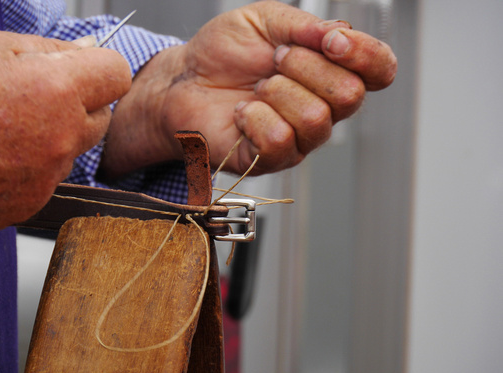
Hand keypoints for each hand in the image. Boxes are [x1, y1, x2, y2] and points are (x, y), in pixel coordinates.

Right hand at [0, 27, 130, 231]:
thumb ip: (50, 49)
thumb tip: (87, 50)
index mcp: (56, 89)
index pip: (117, 74)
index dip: (101, 70)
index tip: (88, 73)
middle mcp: (61, 137)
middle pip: (102, 119)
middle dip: (80, 107)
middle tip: (38, 101)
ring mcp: (47, 176)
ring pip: (72, 152)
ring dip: (53, 140)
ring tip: (5, 133)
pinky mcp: (30, 204)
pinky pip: (47, 181)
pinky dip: (31, 171)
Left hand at [102, 1, 395, 175]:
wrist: (184, 80)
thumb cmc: (223, 54)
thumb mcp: (264, 20)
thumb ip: (305, 25)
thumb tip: (341, 34)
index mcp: (329, 72)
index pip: (380, 70)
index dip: (365, 55)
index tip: (331, 40)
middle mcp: (322, 108)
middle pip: (349, 95)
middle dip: (305, 67)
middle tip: (274, 59)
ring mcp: (298, 138)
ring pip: (315, 120)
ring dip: (277, 92)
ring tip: (255, 87)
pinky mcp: (269, 159)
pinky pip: (279, 140)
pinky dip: (253, 117)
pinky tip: (241, 112)